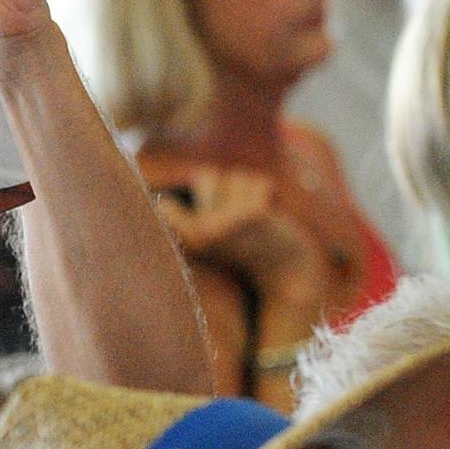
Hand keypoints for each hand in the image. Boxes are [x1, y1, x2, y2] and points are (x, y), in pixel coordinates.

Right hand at [158, 167, 327, 299]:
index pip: (168, 203)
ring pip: (235, 177)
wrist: (288, 272)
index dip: (189, 204)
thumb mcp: (205, 235)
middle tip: (237, 221)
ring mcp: (228, 222)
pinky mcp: (255, 214)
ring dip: (247, 192)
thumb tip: (161, 201)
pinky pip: (260, 182)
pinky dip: (268, 193)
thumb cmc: (243, 246)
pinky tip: (269, 217)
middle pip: (205, 176)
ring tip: (253, 219)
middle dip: (224, 190)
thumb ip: (183, 215)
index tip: (206, 221)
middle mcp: (200, 232)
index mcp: (185, 239)